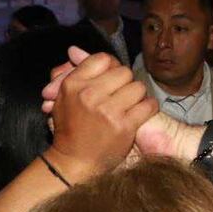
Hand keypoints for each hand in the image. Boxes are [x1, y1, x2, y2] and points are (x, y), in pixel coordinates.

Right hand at [46, 50, 156, 179]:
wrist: (74, 162)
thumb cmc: (70, 128)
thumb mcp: (64, 98)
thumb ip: (72, 72)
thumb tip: (74, 49)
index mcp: (73, 85)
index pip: (103, 59)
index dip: (111, 67)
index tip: (111, 80)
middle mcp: (89, 94)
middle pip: (124, 72)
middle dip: (125, 83)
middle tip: (121, 94)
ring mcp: (107, 110)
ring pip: (138, 87)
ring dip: (137, 96)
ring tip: (130, 105)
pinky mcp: (124, 126)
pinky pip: (148, 105)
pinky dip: (148, 108)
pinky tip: (140, 113)